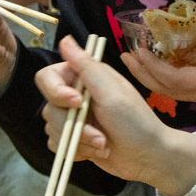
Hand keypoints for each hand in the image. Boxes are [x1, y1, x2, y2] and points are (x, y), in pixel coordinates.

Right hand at [38, 36, 195, 195]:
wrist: (147, 156)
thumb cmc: (135, 121)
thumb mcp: (111, 92)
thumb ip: (86, 66)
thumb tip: (65, 39)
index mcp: (84, 77)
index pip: (48, 77)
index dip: (56, 91)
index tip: (77, 103)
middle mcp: (76, 94)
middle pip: (49, 108)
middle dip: (74, 126)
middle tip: (99, 136)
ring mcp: (74, 118)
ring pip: (52, 129)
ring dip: (79, 141)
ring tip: (102, 145)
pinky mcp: (74, 138)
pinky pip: (57, 145)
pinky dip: (76, 151)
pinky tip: (96, 152)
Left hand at [121, 13, 195, 114]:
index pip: (173, 79)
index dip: (152, 66)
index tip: (138, 49)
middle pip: (166, 89)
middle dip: (143, 73)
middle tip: (126, 56)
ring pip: (175, 90)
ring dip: (155, 75)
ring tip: (139, 58)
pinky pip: (188, 87)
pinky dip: (174, 74)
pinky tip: (171, 58)